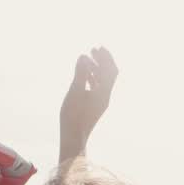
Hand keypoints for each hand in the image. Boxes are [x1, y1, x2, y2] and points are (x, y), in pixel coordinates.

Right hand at [59, 47, 118, 162]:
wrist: (74, 138)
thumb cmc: (73, 116)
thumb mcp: (74, 92)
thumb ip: (80, 74)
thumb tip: (83, 56)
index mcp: (104, 93)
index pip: (110, 70)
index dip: (106, 57)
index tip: (98, 47)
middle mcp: (105, 97)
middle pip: (110, 74)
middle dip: (103, 60)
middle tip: (94, 49)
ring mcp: (101, 102)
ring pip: (103, 81)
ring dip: (97, 68)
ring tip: (87, 59)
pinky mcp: (95, 106)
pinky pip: (97, 88)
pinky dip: (93, 78)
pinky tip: (84, 74)